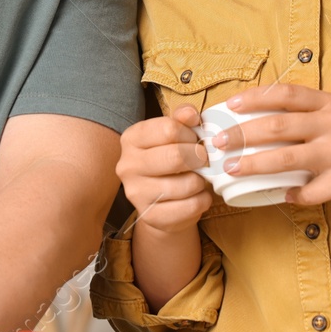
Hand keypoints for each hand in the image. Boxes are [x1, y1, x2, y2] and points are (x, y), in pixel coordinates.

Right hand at [116, 106, 212, 233]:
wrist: (161, 203)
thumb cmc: (169, 162)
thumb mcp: (172, 135)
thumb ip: (182, 119)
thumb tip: (191, 114)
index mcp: (131, 139)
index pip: (168, 129)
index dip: (190, 134)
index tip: (194, 140)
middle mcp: (127, 165)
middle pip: (176, 156)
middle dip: (199, 158)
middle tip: (203, 160)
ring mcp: (136, 193)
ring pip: (186, 184)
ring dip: (201, 181)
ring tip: (199, 179)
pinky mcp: (151, 216)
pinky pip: (190, 206)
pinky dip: (202, 200)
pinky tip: (197, 196)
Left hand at [221, 83, 330, 203]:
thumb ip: (314, 117)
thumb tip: (271, 124)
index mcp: (330, 104)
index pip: (284, 94)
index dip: (253, 97)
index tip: (228, 104)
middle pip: (276, 124)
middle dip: (241, 134)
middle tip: (216, 143)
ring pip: (286, 157)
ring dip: (254, 164)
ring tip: (231, 171)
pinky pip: (312, 190)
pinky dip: (294, 194)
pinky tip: (284, 196)